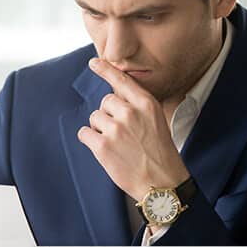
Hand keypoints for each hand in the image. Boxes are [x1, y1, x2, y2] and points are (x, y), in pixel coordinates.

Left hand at [78, 58, 189, 202]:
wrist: (162, 184)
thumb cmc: (160, 154)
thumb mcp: (156, 122)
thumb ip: (137, 107)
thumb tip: (114, 98)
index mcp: (146, 104)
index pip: (122, 81)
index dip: (106, 70)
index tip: (94, 62)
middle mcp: (130, 112)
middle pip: (105, 102)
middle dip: (108, 115)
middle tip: (122, 134)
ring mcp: (115, 129)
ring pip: (94, 118)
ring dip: (99, 130)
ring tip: (116, 145)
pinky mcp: (103, 146)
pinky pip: (84, 133)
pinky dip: (90, 141)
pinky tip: (104, 150)